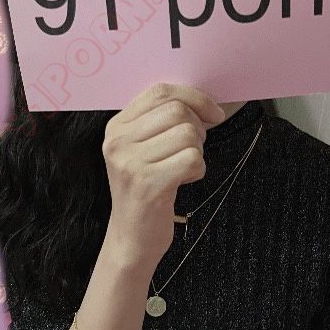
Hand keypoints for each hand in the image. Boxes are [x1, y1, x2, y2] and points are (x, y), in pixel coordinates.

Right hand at [102, 82, 225, 269]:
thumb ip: (160, 122)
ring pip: (188, 134)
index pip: (160, 91)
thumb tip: (203, 101)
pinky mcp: (148, 184)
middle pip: (177, 111)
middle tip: (192, 151)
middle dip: (198, 129)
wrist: (131, 238)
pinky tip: (185, 181)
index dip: (194, 97)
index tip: (213, 113)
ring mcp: (131, 163)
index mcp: (116, 127)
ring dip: (198, 152)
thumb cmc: (145, 192)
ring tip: (184, 168)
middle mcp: (118, 142)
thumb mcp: (142, 151)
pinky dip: (198, 170)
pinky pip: (192, 159)